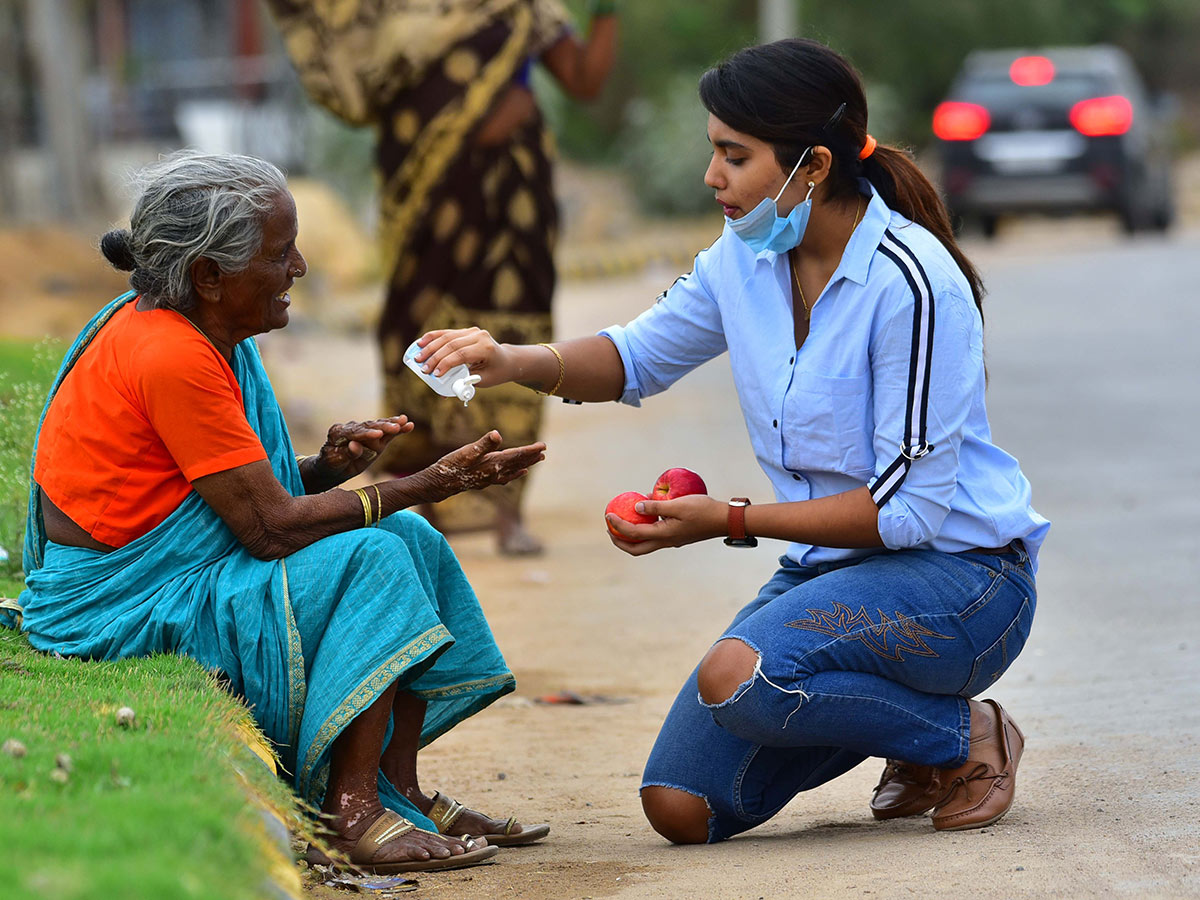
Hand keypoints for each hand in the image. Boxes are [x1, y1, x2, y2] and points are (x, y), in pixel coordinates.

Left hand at [318, 416, 412, 477]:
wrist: (332, 468)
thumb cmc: (331, 465)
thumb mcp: (335, 462)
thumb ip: (346, 453)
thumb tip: (354, 445)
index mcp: (338, 432)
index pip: (354, 432)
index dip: (367, 434)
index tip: (378, 435)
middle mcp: (351, 428)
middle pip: (368, 426)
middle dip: (382, 427)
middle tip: (395, 427)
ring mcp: (364, 431)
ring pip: (378, 426)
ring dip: (392, 424)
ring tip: (404, 421)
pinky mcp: (374, 437)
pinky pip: (386, 433)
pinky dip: (397, 430)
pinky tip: (409, 425)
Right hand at [413, 327, 514, 385]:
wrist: (506, 360)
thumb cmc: (495, 372)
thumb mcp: (484, 381)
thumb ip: (465, 383)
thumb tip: (443, 392)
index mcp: (486, 348)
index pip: (462, 354)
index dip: (446, 364)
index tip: (434, 374)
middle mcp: (479, 336)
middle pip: (452, 345)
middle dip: (435, 357)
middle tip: (422, 368)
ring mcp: (472, 331)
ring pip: (447, 337)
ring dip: (430, 346)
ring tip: (417, 356)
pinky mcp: (466, 330)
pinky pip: (447, 333)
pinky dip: (433, 337)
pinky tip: (421, 342)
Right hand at [427, 431, 545, 498]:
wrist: (439, 484)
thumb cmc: (452, 466)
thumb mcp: (466, 451)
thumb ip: (484, 443)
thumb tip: (498, 434)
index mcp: (493, 464)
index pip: (516, 455)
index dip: (530, 450)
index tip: (543, 446)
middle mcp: (495, 473)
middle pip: (518, 463)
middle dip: (531, 457)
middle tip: (544, 452)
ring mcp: (490, 478)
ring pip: (513, 470)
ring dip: (525, 464)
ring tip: (537, 460)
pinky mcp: (484, 480)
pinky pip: (505, 477)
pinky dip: (514, 473)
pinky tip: (518, 472)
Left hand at [605, 494, 725, 555]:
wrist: (724, 520)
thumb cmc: (703, 510)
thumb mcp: (678, 504)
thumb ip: (656, 507)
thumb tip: (636, 507)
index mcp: (664, 535)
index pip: (634, 534)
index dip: (618, 526)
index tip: (608, 515)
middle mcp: (666, 542)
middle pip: (636, 549)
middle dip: (620, 540)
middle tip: (610, 527)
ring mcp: (671, 540)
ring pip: (645, 544)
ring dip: (631, 537)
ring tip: (623, 522)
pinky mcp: (676, 536)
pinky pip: (655, 536)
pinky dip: (645, 529)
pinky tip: (645, 514)